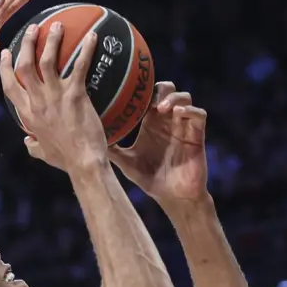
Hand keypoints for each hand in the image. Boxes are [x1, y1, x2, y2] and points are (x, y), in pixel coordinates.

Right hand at [0, 22, 107, 172]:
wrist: (83, 163)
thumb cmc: (66, 160)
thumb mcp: (44, 153)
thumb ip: (33, 145)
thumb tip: (27, 141)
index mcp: (28, 114)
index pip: (9, 85)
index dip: (5, 67)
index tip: (5, 53)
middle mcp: (37, 101)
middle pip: (25, 65)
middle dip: (27, 44)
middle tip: (32, 29)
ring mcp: (55, 97)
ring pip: (46, 60)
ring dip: (51, 40)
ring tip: (57, 25)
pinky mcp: (75, 95)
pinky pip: (80, 66)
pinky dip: (87, 49)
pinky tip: (94, 36)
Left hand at [106, 82, 208, 204]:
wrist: (172, 197)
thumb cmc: (150, 179)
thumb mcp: (126, 161)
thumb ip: (111, 149)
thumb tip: (88, 140)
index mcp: (151, 122)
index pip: (150, 95)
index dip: (144, 89)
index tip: (131, 92)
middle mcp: (168, 120)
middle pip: (168, 90)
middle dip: (161, 88)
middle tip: (149, 100)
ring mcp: (183, 126)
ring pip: (185, 97)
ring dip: (174, 97)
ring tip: (161, 108)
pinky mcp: (197, 135)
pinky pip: (199, 114)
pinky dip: (189, 110)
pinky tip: (176, 113)